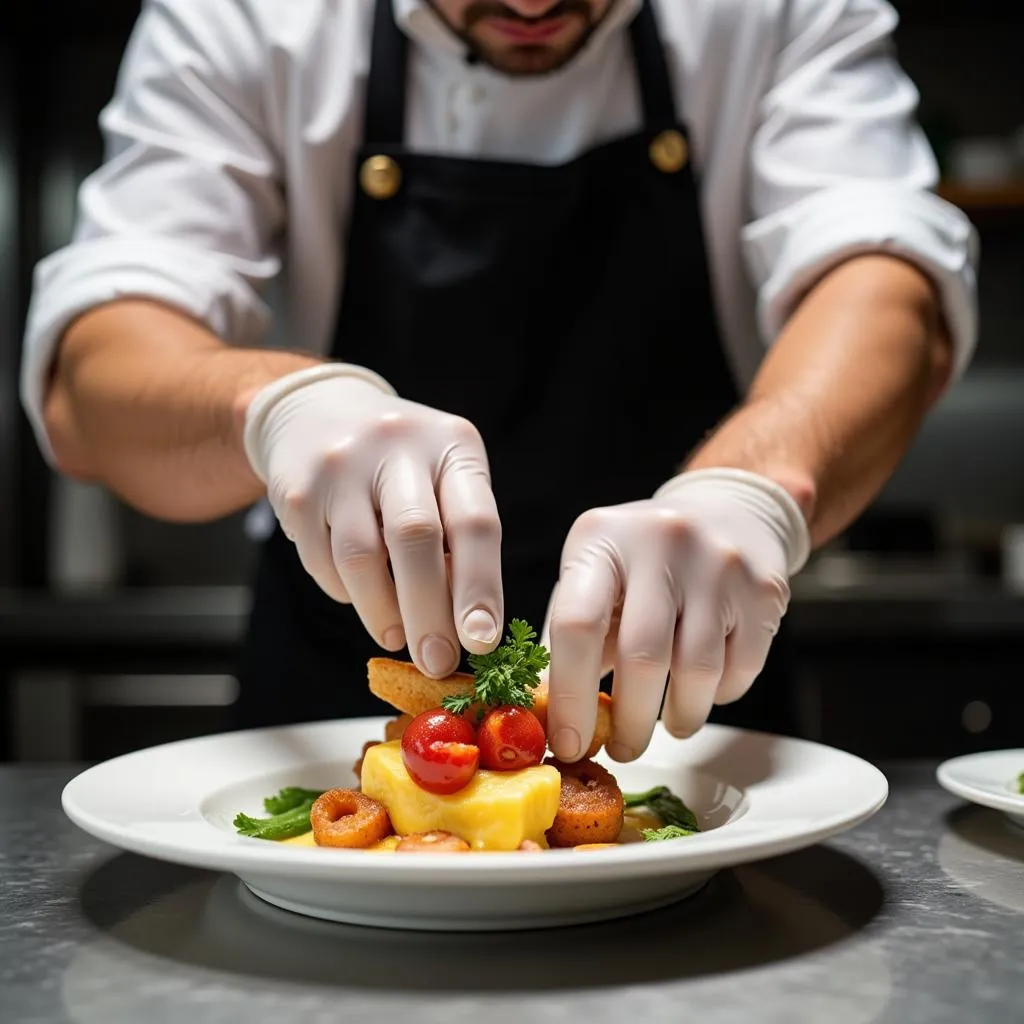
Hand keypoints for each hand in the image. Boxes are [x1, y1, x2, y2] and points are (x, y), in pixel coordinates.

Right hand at [241, 364, 502, 676]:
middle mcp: (398, 445)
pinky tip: (359, 593)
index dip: (480, 587)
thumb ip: (458, 539)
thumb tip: (466, 626)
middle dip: (429, 612)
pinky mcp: (297, 490)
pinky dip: (346, 592)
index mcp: (452, 444)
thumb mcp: (442, 477)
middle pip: (416, 539)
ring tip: (395, 636)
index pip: (475, 522)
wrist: (316, 411)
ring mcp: (342, 464)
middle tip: (437, 662)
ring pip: (362, 558)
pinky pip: (323, 562)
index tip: (482, 641)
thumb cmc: (401, 465)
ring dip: (382, 612)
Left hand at [543, 468, 809, 761]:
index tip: (569, 744)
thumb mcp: (595, 574)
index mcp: (601, 538)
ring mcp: (717, 562)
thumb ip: (570, 635)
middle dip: (630, 723)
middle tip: (622, 749)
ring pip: (697, 672)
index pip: (577, 624)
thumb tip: (549, 715)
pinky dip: (717, 696)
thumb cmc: (642, 561)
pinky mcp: (763, 589)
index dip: (569, 695)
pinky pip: (739, 670)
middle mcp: (660, 541)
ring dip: (678, 717)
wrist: (728, 513)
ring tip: (666, 725)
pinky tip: (702, 689)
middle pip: (642, 657)